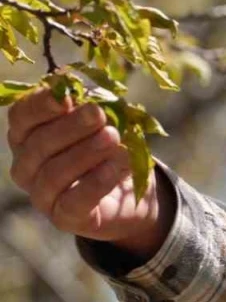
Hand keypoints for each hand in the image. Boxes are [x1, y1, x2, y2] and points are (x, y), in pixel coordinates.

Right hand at [6, 87, 171, 259]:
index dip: (40, 105)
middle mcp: (27, 166)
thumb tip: (77, 83)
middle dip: (70, 127)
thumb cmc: (108, 148)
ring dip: (86, 152)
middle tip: (99, 114)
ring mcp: (42, 195)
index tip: (66, 96)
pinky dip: (98, 180)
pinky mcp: (64, 217)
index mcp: (28, 137)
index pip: (21, 118)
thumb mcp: (104, 122)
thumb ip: (91, 105)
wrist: (127, 195)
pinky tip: (118, 164)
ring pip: (54, 172)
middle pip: (38, 144)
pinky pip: (75, 200)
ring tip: (113, 137)